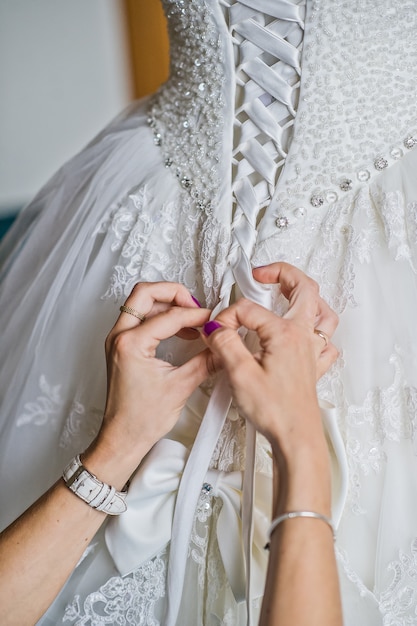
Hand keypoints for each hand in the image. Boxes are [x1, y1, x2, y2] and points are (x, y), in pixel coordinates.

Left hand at [84, 282, 211, 487]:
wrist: (122, 437)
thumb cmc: (141, 418)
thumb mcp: (180, 387)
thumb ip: (205, 361)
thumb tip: (222, 345)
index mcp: (131, 344)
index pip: (169, 316)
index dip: (195, 315)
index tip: (212, 320)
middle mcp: (119, 337)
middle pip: (145, 293)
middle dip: (173, 293)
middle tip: (195, 306)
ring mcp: (117, 340)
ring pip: (140, 304)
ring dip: (167, 304)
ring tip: (191, 319)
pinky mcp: (121, 347)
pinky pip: (139, 319)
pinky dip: (160, 317)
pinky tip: (181, 331)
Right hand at [201, 263, 337, 459]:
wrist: (296, 439)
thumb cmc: (275, 412)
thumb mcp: (239, 374)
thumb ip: (224, 344)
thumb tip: (215, 328)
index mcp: (285, 334)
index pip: (249, 310)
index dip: (226, 317)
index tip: (215, 332)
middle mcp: (303, 338)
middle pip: (304, 289)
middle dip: (283, 274)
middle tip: (262, 273)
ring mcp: (312, 352)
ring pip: (322, 311)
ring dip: (306, 297)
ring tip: (289, 292)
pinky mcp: (313, 368)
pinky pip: (326, 340)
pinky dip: (318, 331)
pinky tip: (307, 333)